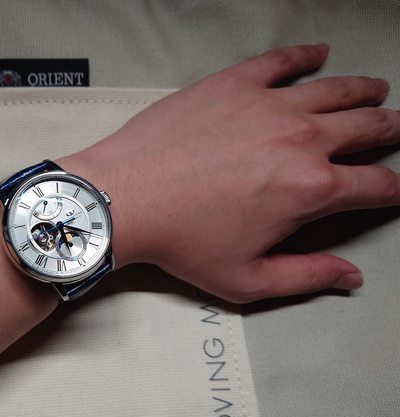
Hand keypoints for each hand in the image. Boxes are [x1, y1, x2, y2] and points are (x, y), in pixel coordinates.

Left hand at [58, 44, 399, 302]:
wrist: (126, 198)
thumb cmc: (178, 240)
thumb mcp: (246, 279)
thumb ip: (306, 277)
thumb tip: (349, 277)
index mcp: (309, 189)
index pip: (375, 185)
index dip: (394, 189)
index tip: (394, 188)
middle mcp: (300, 139)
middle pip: (367, 127)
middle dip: (390, 130)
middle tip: (395, 130)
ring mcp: (268, 105)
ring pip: (336, 89)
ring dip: (363, 91)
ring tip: (374, 92)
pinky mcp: (234, 83)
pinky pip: (282, 60)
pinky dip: (306, 55)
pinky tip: (318, 54)